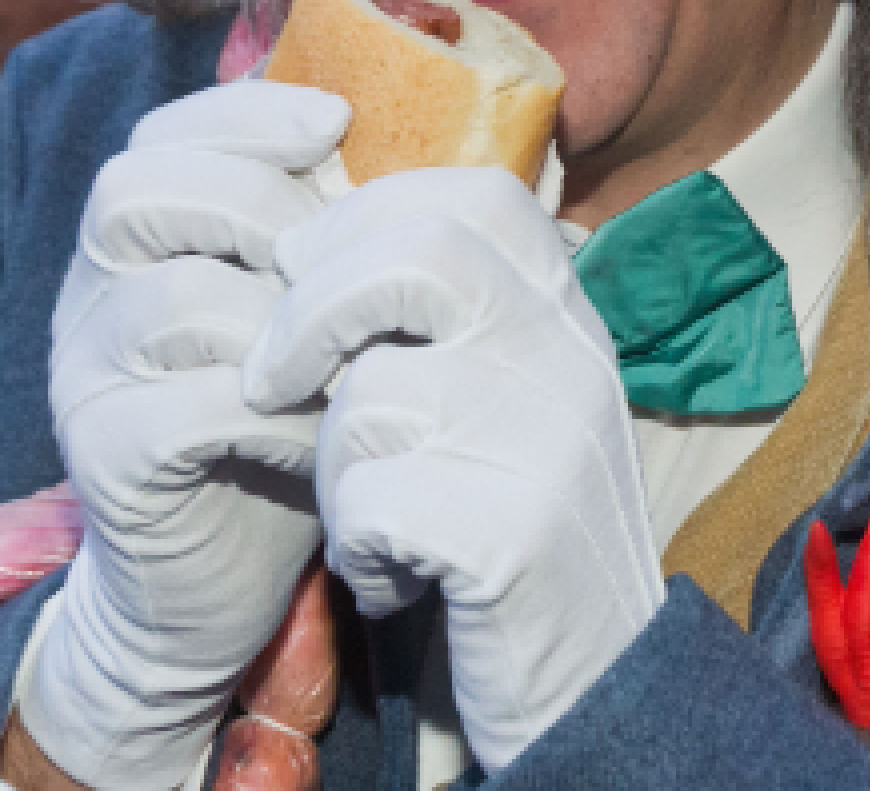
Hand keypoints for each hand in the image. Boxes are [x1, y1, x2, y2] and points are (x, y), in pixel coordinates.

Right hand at [21, 82, 352, 790]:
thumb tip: (486, 154)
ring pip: (175, 297)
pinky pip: (194, 405)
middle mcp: (91, 293)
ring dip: (287, 320)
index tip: (339, 123)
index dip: (246, 114)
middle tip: (337, 255)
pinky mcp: (103, 454)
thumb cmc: (281, 432)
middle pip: (139, 191)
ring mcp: (85, 374)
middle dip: (258, 201)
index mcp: (138, 243)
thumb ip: (349, 241)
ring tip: (353, 353)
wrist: (210, 588)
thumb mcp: (315, 321)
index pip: (162, 136)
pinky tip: (331, 433)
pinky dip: (281, 413)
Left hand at [246, 169, 665, 771]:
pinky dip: (360, 549)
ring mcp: (551, 442)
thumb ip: (449, 313)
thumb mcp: (508, 394)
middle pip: (414, 253)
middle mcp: (572, 358)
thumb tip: (315, 229)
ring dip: (334, 466)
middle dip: (308, 310)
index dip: (362, 216)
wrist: (599, 676)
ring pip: (373, 392)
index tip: (305, 272)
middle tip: (270, 378)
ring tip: (370, 515)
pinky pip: (374, 502)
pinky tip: (398, 578)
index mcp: (568, 314)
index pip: (468, 194)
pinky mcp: (514, 535)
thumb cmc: (516, 523)